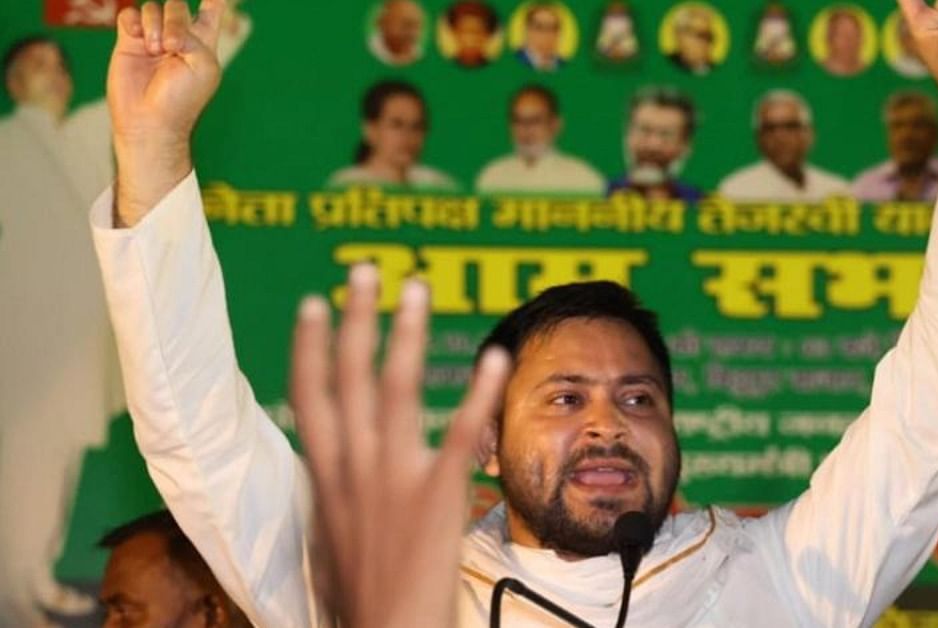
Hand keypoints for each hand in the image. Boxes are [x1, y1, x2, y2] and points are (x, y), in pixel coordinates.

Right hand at [109, 0, 224, 225]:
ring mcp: (152, 38)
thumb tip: (165, 28)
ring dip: (154, 24)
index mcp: (204, 44)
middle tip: (171, 47)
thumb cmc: (182, 99)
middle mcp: (178, 38)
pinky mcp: (129, 41)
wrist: (149, 120)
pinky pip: (129, 15)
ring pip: (153, 7)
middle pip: (178, 6)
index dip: (213, 1)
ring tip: (154, 50)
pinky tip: (136, 37)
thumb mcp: (202, 66)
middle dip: (175, 19)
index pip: (211, 11)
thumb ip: (191, 36)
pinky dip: (133, 21)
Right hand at [291, 266, 511, 627]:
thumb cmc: (364, 600)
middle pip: (347, 377)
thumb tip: (334, 471)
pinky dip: (479, 394)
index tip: (315, 302)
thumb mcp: (332, 541)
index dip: (309, 347)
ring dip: (405, 334)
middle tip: (365, 269)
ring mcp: (393, 480)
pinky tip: (496, 358)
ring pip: (395, 389)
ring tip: (415, 289)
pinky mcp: (438, 498)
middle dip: (354, 318)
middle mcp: (352, 468)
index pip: (309, 397)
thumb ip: (338, 496)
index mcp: (326, 478)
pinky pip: (460, 434)